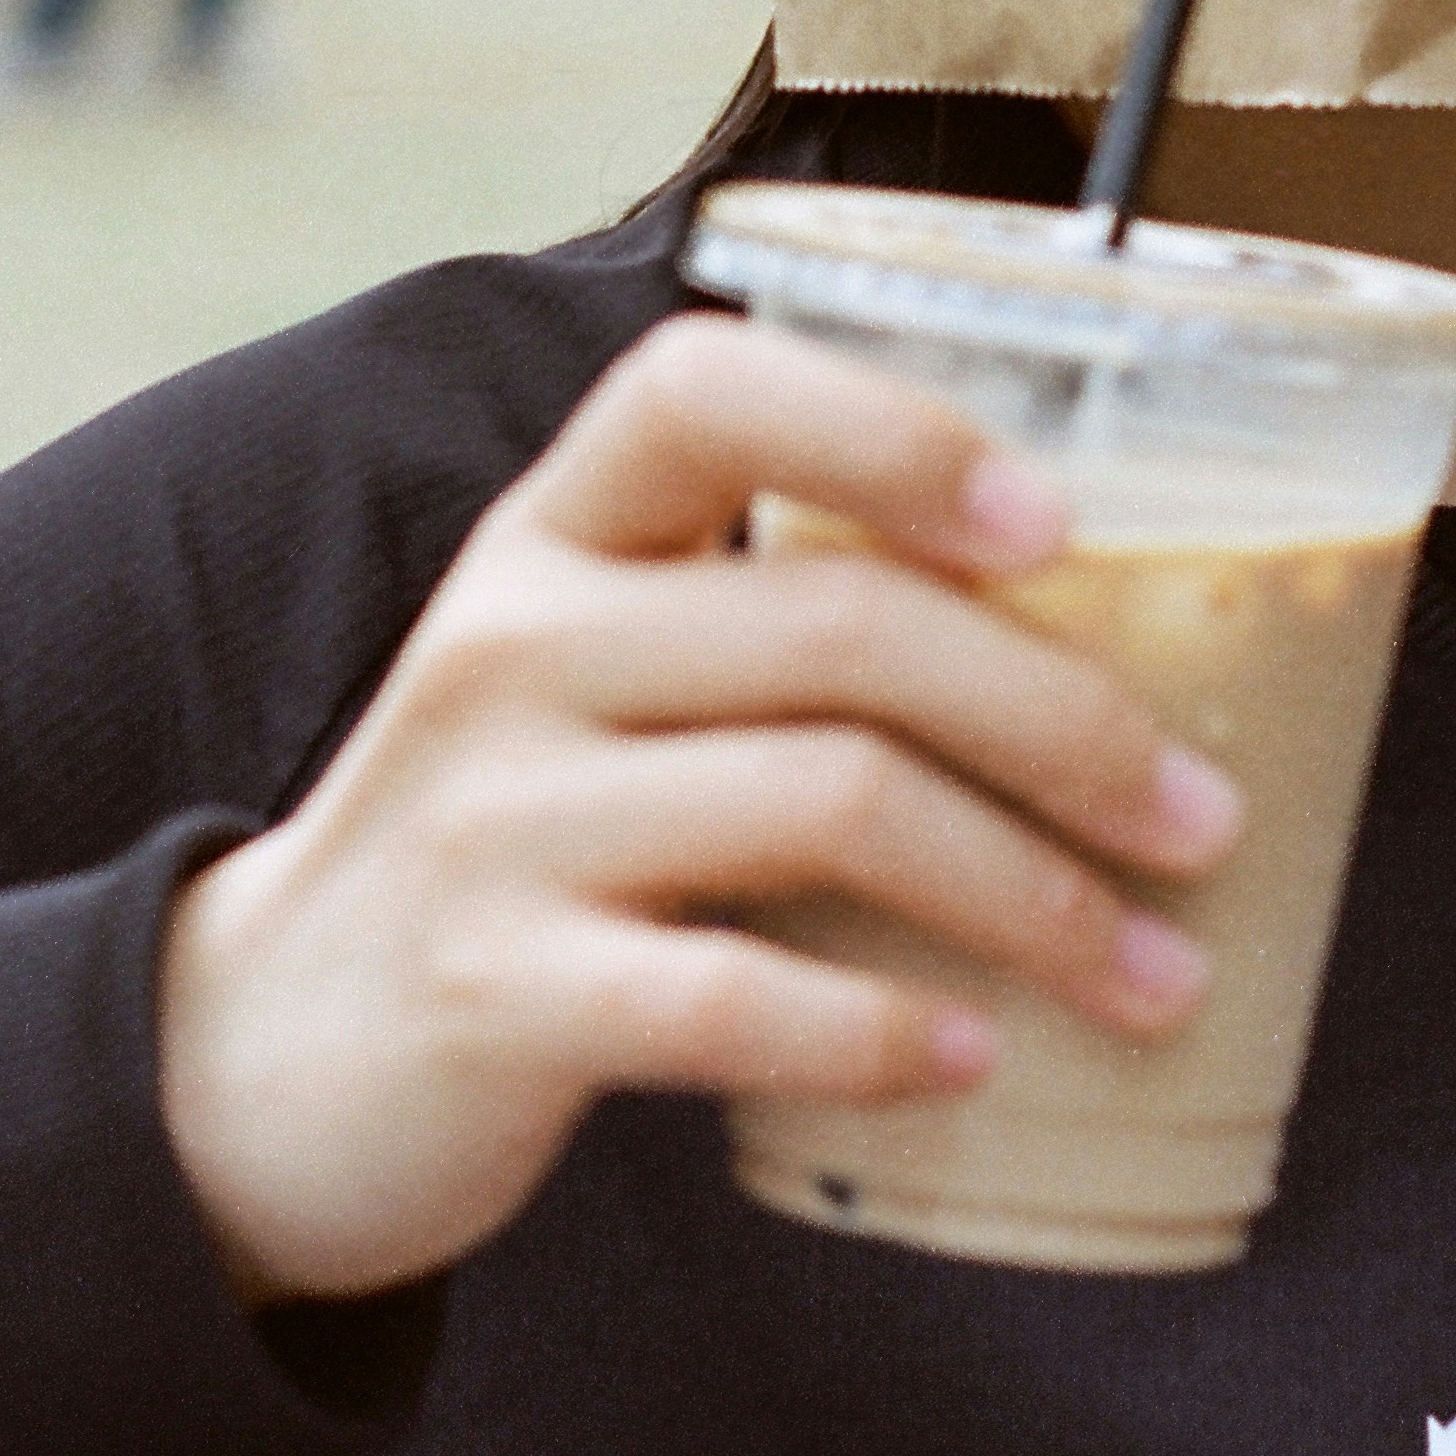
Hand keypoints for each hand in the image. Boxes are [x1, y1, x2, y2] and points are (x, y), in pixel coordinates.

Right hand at [160, 319, 1244, 1305]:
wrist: (252, 1064)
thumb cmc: (506, 851)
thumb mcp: (585, 686)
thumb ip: (762, 634)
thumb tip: (1095, 642)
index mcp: (550, 541)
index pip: (703, 391)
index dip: (891, 431)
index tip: (1055, 526)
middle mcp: (512, 647)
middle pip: (839, 626)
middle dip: (1066, 721)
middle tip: (1203, 820)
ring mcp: (495, 820)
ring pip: (823, 805)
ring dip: (1031, 896)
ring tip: (1150, 971)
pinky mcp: (496, 994)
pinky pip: (730, 999)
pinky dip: (882, 1032)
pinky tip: (973, 1061)